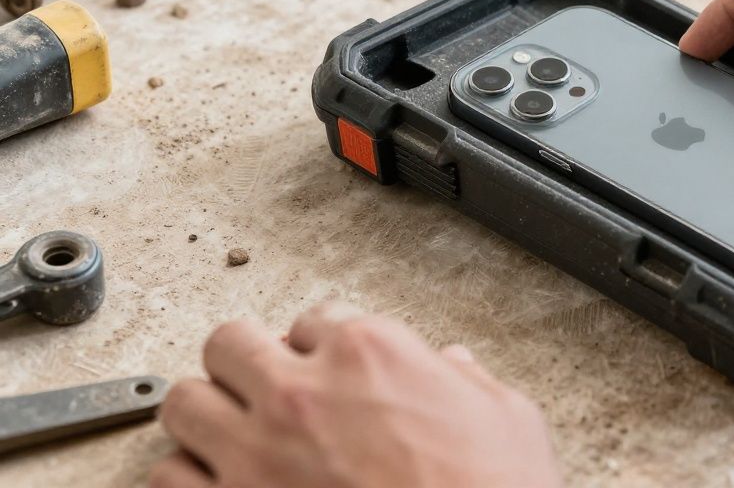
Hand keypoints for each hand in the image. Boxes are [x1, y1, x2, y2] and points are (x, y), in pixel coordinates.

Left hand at [151, 303, 562, 487]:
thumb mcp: (506, 416)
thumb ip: (466, 381)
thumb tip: (452, 367)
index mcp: (370, 352)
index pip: (311, 321)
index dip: (318, 351)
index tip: (325, 375)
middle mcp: (302, 391)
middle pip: (228, 343)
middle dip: (246, 366)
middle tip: (264, 393)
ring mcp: (257, 453)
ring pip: (184, 403)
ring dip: (206, 418)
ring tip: (229, 438)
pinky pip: (168, 477)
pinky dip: (187, 480)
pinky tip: (216, 487)